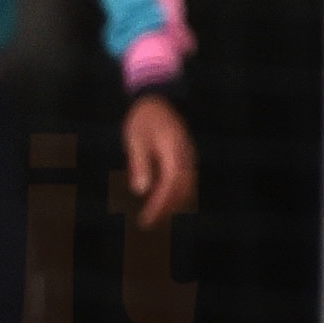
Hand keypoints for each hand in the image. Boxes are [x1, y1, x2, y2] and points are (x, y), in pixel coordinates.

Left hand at [122, 95, 196, 228]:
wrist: (158, 99)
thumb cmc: (143, 119)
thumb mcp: (135, 139)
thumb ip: (139, 164)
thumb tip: (140, 190)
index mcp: (173, 150)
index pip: (170, 184)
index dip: (160, 203)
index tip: (147, 218)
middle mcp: (186, 155)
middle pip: (182, 189)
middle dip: (166, 208)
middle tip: (148, 223)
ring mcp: (189, 156)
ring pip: (186, 186)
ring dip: (173, 203)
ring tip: (155, 217)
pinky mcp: (186, 157)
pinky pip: (185, 180)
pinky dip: (176, 193)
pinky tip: (162, 202)